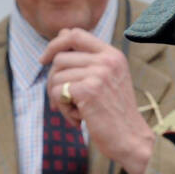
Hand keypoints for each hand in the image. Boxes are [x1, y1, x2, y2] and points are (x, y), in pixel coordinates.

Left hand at [41, 28, 152, 173]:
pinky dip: (63, 110)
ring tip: (76, 113)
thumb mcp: (107, 79)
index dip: (55, 44)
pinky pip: (58, 93)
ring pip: (56, 78)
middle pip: (60, 59)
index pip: (75, 34)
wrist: (131, 139)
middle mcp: (107, 60)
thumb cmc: (115, 114)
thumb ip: (87, 60)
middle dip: (53, 81)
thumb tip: (60, 34)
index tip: (44, 60)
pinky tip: (78, 120)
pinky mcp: (89, 91)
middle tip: (61, 101)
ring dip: (60, 99)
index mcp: (112, 54)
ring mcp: (99, 74)